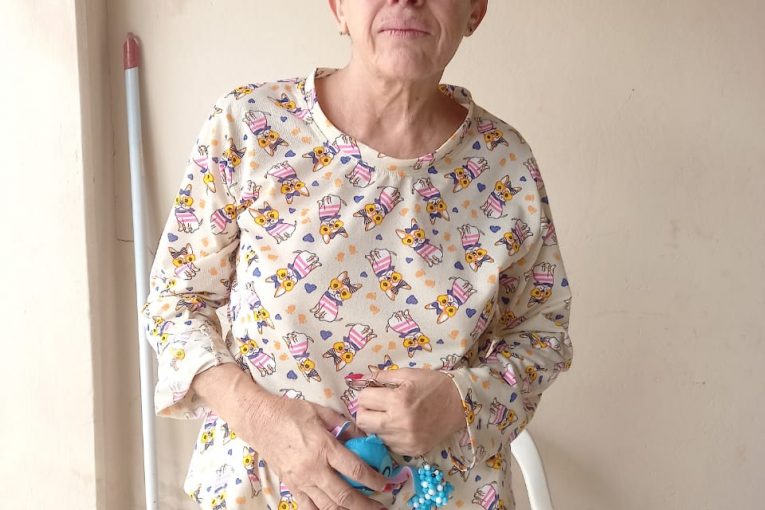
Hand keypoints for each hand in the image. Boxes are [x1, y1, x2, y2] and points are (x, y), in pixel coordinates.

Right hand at [245, 395, 390, 509]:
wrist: (259, 420)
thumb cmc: (290, 412)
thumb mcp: (320, 411)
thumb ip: (344, 425)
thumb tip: (364, 436)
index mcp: (324, 447)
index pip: (355, 469)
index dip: (374, 480)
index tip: (386, 484)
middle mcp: (313, 468)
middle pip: (344, 495)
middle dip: (366, 504)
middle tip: (381, 507)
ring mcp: (301, 481)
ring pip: (328, 506)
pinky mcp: (291, 486)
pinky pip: (309, 507)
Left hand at [354, 368, 466, 456]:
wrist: (460, 404)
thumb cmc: (434, 385)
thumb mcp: (409, 374)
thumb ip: (383, 376)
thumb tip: (361, 378)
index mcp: (397, 400)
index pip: (363, 399)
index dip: (366, 393)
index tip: (374, 392)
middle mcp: (399, 423)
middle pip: (362, 421)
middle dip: (365, 410)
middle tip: (375, 405)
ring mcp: (405, 440)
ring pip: (373, 435)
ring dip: (376, 424)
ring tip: (389, 415)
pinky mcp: (411, 451)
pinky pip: (388, 445)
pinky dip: (389, 436)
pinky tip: (399, 426)